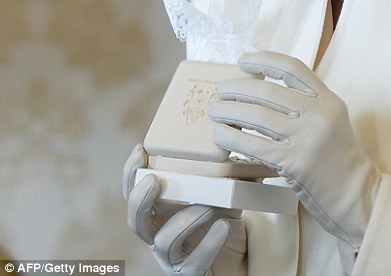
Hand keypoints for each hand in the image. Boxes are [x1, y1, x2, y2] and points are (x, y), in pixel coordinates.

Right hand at [123, 144, 246, 274]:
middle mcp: (160, 235)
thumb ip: (227, 174)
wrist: (239, 262)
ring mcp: (172, 257)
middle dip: (140, 200)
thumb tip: (243, 142)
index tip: (140, 149)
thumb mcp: (225, 196)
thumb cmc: (224, 223)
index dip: (132, 173)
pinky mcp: (190, 273)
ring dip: (185, 220)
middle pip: (136, 221)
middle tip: (155, 180)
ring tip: (209, 206)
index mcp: (162, 212)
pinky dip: (208, 244)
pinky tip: (223, 227)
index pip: (135, 193)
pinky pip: (193, 262)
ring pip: (164, 241)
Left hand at [208, 51, 379, 249]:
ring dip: (228, 110)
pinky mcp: (294, 162)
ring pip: (256, 115)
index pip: (293, 68)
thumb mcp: (331, 120)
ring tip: (215, 111)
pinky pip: (253, 145)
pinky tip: (220, 135)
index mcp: (329, 100)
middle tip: (221, 91)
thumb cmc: (337, 158)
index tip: (244, 61)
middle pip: (268, 91)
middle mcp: (319, 114)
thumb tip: (264, 91)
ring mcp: (307, 138)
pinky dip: (230, 137)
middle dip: (237, 88)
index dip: (265, 60)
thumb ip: (307, 104)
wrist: (354, 193)